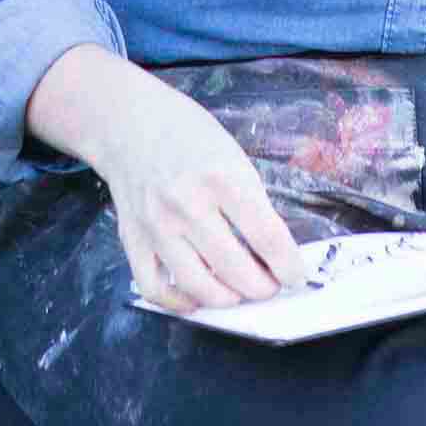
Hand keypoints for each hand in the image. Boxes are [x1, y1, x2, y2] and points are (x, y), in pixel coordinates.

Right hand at [97, 77, 308, 312]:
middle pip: (236, 270)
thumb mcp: (234, 155)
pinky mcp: (132, 239)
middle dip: (263, 287)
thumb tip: (275, 251)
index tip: (295, 275)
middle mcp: (187, 205)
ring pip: (198, 287)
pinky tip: (197, 295)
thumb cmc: (189, 135)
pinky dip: (180, 302)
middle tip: (271, 285)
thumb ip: (252, 201)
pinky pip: (155, 288)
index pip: (267, 237)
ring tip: (239, 292)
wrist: (129, 122)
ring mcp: (156, 226)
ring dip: (228, 299)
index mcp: (222, 178)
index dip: (289, 266)